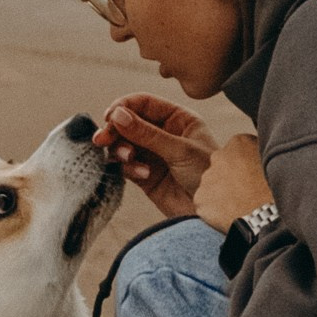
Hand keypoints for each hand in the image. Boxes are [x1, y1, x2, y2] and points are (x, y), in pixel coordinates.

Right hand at [94, 93, 212, 222]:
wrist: (214, 212)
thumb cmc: (208, 176)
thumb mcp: (180, 150)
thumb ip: (147, 133)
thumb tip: (117, 114)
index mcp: (178, 119)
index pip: (144, 103)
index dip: (124, 106)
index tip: (109, 116)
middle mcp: (164, 133)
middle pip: (129, 122)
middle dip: (115, 129)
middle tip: (102, 139)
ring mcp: (153, 154)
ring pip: (124, 143)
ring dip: (120, 149)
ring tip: (127, 158)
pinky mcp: (145, 175)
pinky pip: (126, 165)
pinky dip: (128, 168)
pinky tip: (142, 174)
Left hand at [193, 131, 269, 234]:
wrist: (268, 218)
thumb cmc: (277, 190)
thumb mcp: (274, 161)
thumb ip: (259, 153)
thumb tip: (257, 156)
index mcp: (239, 143)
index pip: (237, 151)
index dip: (246, 166)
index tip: (254, 176)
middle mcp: (219, 156)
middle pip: (222, 166)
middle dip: (230, 177)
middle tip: (246, 192)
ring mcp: (207, 178)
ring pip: (212, 186)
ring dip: (222, 194)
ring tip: (240, 206)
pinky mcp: (200, 199)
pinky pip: (205, 204)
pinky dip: (214, 210)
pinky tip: (230, 216)